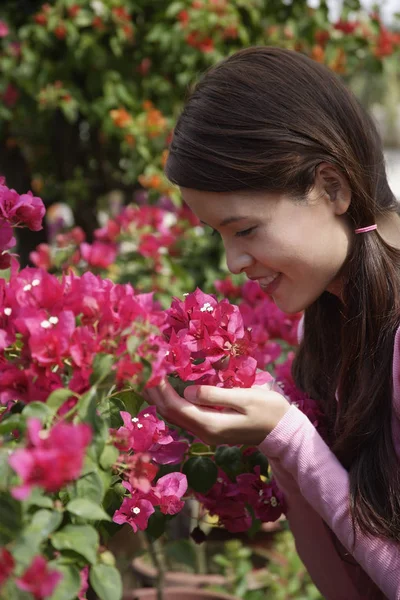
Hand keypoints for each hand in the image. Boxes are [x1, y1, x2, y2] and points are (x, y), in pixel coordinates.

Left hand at [144, 380, 290, 445]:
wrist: (284, 431)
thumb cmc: (269, 410)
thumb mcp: (245, 398)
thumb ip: (215, 395)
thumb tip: (187, 391)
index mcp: (212, 426)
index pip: (177, 407)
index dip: (163, 389)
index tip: (155, 369)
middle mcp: (205, 433)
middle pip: (172, 415)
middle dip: (157, 394)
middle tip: (146, 372)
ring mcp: (208, 433)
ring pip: (176, 418)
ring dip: (163, 399)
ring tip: (153, 380)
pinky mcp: (212, 429)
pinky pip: (186, 417)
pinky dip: (174, 403)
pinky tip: (171, 391)